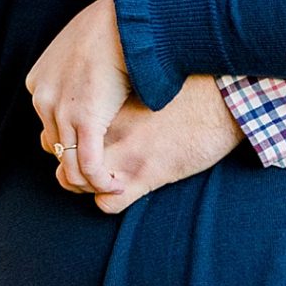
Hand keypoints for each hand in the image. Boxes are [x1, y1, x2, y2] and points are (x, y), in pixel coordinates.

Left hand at [26, 0, 130, 191]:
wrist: (125, 18)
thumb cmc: (113, 25)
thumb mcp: (82, 46)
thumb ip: (77, 67)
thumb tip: (90, 77)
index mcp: (39, 81)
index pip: (49, 124)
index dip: (72, 138)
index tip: (94, 143)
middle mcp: (43, 99)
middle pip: (56, 146)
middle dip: (78, 164)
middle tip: (101, 172)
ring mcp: (61, 111)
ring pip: (69, 163)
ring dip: (89, 179)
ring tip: (110, 182)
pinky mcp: (85, 121)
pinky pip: (88, 165)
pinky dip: (100, 179)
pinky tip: (115, 183)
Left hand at [76, 76, 242, 213]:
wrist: (223, 99)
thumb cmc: (191, 84)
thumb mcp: (148, 80)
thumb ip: (122, 92)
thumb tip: (109, 94)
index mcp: (106, 102)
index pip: (62, 125)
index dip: (69, 137)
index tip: (83, 139)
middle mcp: (106, 128)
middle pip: (63, 156)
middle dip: (72, 162)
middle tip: (91, 162)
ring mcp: (122, 155)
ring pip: (77, 183)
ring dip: (88, 184)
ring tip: (106, 178)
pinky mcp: (144, 177)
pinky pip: (106, 204)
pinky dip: (109, 202)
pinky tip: (125, 191)